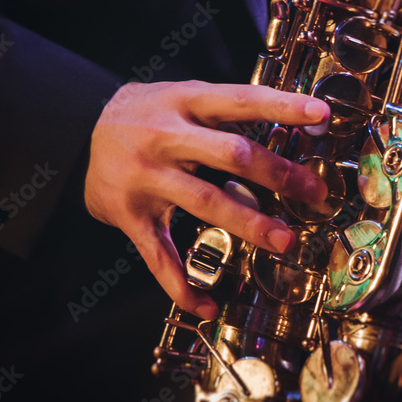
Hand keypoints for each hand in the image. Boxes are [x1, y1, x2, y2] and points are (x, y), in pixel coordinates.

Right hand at [84, 80, 329, 319]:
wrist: (80, 132)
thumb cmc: (147, 114)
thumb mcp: (182, 96)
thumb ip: (225, 111)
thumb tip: (293, 125)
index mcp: (184, 101)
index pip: (240, 100)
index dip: (281, 105)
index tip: (321, 115)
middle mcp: (165, 137)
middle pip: (231, 154)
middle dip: (279, 174)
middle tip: (316, 193)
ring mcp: (147, 177)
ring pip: (206, 202)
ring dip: (250, 223)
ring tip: (285, 240)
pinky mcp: (131, 214)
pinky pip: (159, 256)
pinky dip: (182, 285)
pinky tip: (207, 306)